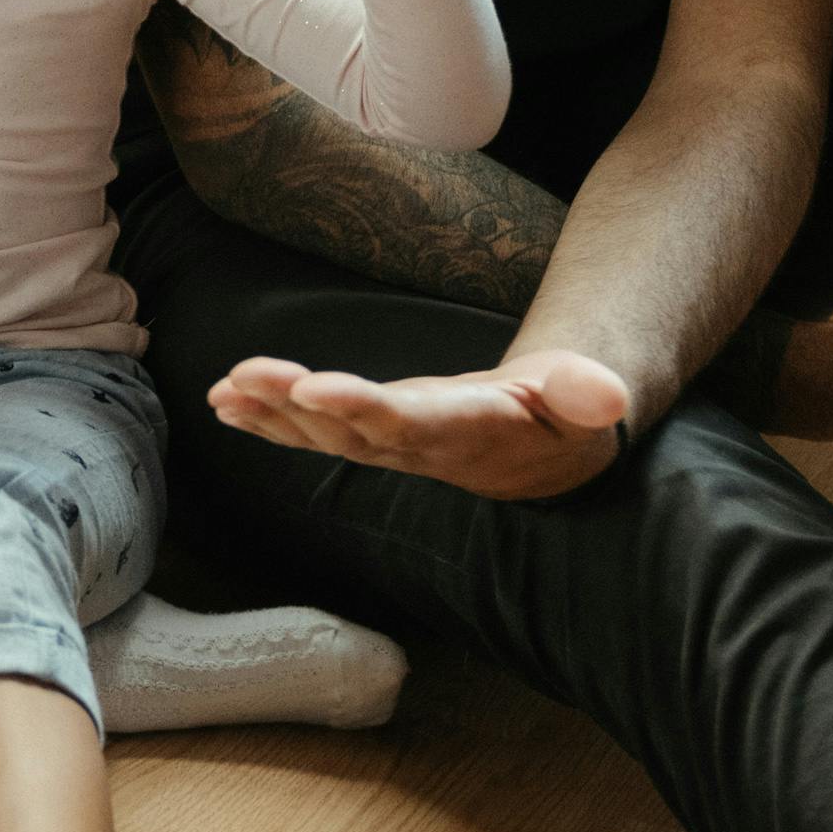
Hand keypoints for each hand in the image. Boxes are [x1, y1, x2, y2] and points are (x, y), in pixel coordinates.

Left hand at [209, 345, 630, 498]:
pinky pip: (313, 432)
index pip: (407, 422)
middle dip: (291, 406)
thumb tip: (609, 395)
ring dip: (268, 412)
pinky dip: (269, 418)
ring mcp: (389, 445)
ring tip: (223, 389)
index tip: (314, 388)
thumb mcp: (587, 403)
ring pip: (321, 434)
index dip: (360, 408)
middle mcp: (416, 446)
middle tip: (243, 379)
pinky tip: (226, 402)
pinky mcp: (373, 436)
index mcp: (465, 431)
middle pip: (346, 429)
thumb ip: (589, 396)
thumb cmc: (564, 416)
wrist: (545, 452)